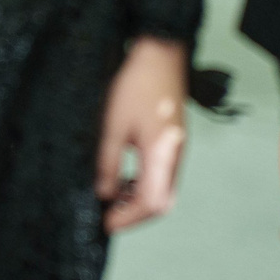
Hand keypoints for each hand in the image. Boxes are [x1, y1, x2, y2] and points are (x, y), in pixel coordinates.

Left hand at [96, 37, 189, 233]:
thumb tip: (104, 193)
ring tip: (110, 201)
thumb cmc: (136, 86)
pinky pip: (161, 174)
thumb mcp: (113, 125)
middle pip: (160, 202)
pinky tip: (123, 180)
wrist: (159, 55)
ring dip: (138, 200)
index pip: (150, 202)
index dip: (128, 218)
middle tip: (106, 217)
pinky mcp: (172, 142)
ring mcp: (175, 150)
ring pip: (161, 189)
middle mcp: (174, 157)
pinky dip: (143, 184)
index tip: (106, 224)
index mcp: (162, 155)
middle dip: (133, 214)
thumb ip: (109, 162)